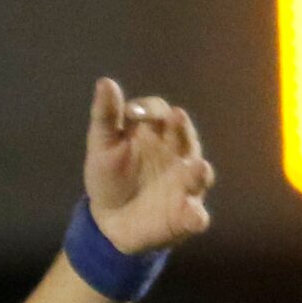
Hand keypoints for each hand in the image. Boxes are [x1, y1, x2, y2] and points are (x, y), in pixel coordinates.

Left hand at [83, 78, 213, 254]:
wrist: (109, 221)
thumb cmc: (109, 176)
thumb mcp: (102, 146)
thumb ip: (106, 116)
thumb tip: (105, 82)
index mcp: (158, 133)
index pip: (160, 113)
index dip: (150, 109)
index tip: (131, 111)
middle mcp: (179, 154)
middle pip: (185, 137)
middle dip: (181, 130)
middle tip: (176, 118)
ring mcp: (185, 184)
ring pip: (199, 174)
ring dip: (198, 171)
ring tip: (197, 167)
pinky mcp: (186, 214)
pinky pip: (196, 215)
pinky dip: (195, 215)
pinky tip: (192, 214)